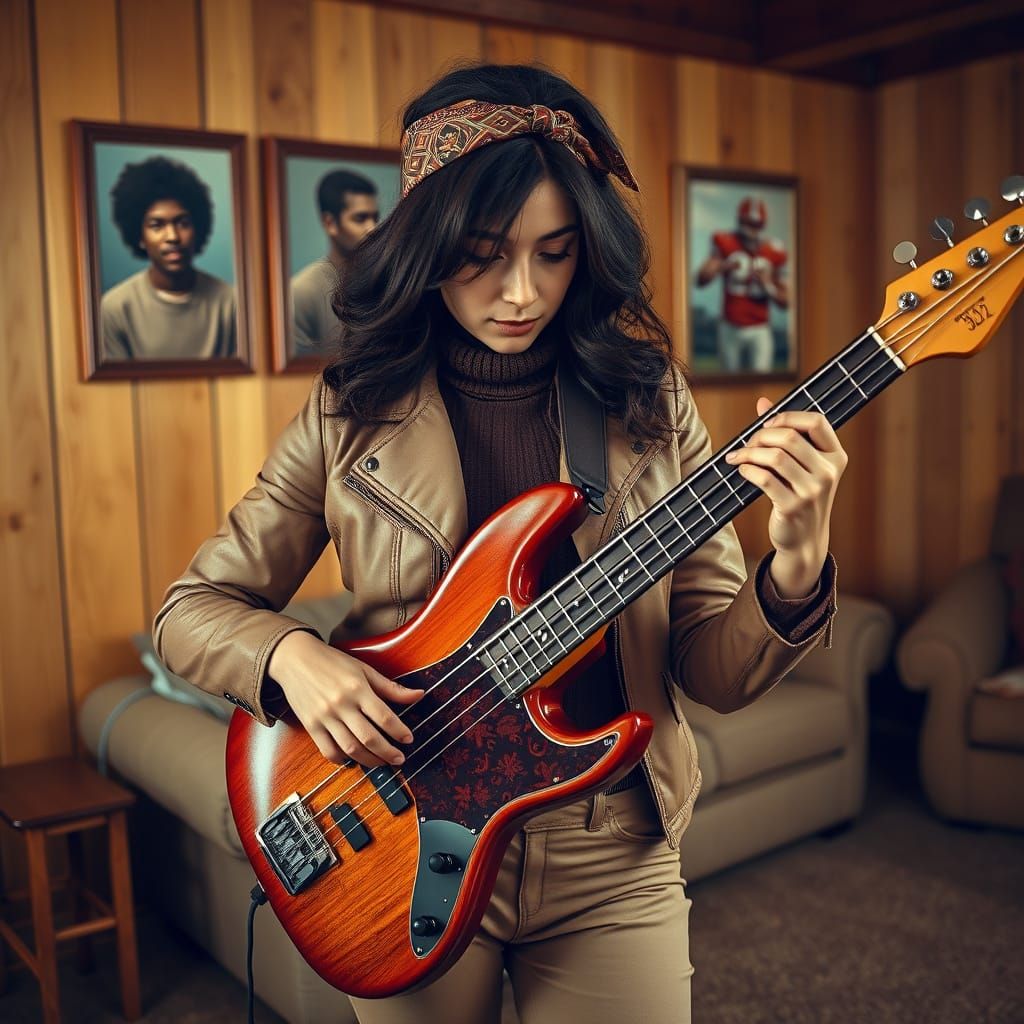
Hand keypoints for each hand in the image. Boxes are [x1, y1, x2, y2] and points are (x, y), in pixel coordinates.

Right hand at [267, 631, 422, 766]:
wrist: (295, 659)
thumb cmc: (332, 662)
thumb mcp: (364, 669)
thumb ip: (390, 687)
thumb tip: (419, 695)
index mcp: (357, 688)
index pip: (384, 716)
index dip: (399, 731)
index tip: (409, 739)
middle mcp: (341, 704)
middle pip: (369, 737)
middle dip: (388, 752)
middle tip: (399, 758)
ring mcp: (324, 717)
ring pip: (350, 748)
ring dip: (369, 760)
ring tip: (381, 763)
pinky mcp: (311, 725)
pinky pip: (328, 750)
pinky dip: (342, 759)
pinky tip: (353, 759)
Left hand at [724, 397, 846, 597]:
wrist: (804, 539)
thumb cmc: (799, 495)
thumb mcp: (800, 465)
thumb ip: (785, 432)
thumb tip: (762, 403)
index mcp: (835, 456)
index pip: (816, 421)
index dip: (787, 416)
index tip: (767, 424)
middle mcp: (828, 472)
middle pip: (790, 437)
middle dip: (760, 436)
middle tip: (746, 444)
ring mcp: (812, 491)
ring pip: (775, 456)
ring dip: (749, 453)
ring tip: (737, 457)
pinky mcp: (793, 506)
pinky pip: (764, 478)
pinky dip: (747, 470)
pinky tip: (741, 470)